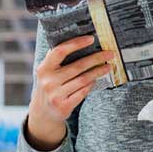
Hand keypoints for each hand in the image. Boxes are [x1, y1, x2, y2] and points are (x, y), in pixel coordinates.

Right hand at [26, 36, 112, 150]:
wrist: (43, 113)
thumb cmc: (50, 85)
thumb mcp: (47, 71)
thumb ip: (56, 57)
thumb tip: (77, 40)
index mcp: (44, 69)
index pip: (60, 51)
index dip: (76, 44)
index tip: (91, 39)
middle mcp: (48, 82)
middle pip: (77, 66)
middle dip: (96, 58)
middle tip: (109, 54)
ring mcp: (56, 95)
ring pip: (83, 80)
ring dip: (98, 72)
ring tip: (108, 66)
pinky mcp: (64, 107)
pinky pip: (83, 92)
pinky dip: (91, 84)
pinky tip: (96, 79)